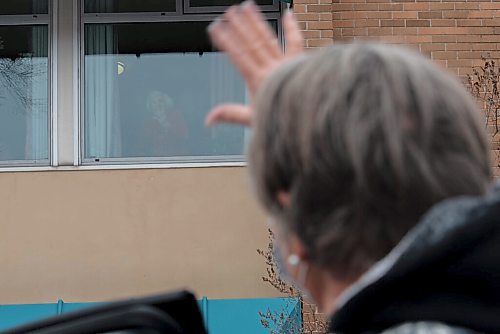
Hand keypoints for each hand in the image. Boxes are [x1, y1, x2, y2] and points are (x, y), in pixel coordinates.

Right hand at [205, 1, 303, 126]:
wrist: (312, 116)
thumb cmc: (285, 120)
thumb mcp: (254, 120)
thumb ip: (231, 115)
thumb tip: (208, 119)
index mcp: (259, 81)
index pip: (238, 56)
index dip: (226, 41)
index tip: (216, 28)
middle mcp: (272, 68)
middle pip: (252, 44)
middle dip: (239, 27)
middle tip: (229, 12)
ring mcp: (286, 63)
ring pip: (269, 39)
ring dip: (257, 22)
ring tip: (247, 7)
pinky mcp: (300, 62)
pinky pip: (296, 41)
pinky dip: (292, 28)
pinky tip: (287, 13)